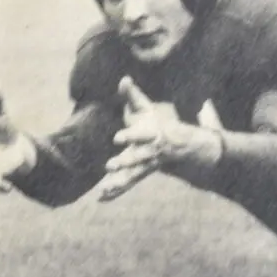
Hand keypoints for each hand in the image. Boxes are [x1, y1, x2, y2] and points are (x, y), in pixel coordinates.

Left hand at [97, 77, 221, 201]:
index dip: (129, 135)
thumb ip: (132, 96)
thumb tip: (123, 79)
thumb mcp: (146, 107)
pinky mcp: (139, 174)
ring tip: (104, 188)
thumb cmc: (155, 122)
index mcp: (149, 134)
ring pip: (133, 175)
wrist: (175, 144)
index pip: (139, 135)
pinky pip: (128, 184)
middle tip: (109, 166)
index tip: (116, 138)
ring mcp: (145, 165)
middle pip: (136, 158)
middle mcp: (148, 152)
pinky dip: (116, 192)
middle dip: (124, 162)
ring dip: (119, 182)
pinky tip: (101, 198)